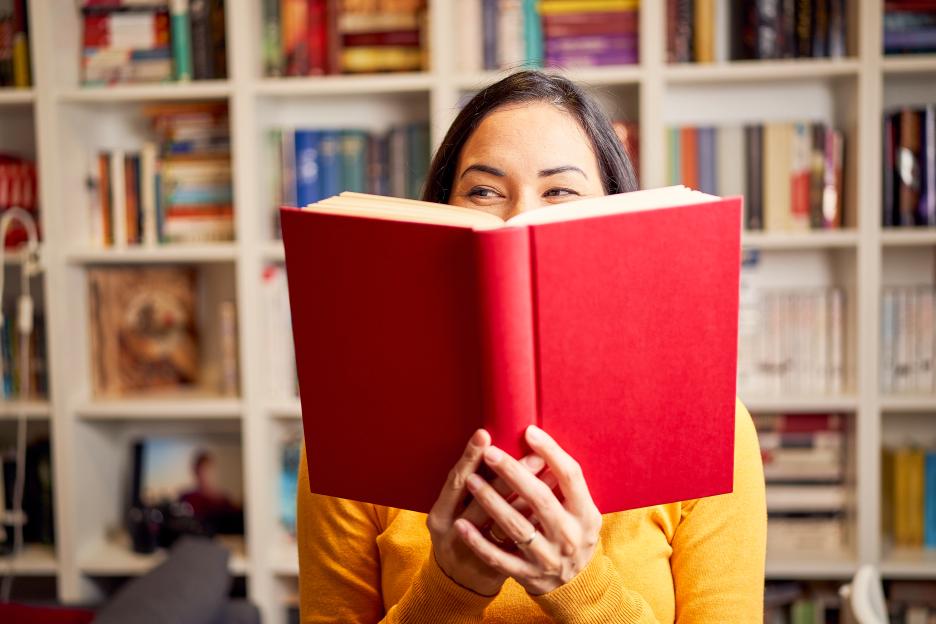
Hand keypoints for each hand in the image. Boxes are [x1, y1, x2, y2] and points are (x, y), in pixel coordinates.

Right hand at [426, 429, 545, 596]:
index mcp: (439, 516)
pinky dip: (533, 522)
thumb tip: (495, 447)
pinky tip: (548, 504)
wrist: (459, 586)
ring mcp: (475, 555)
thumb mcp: (452, 512)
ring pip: (503, 523)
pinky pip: (517, 544)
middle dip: (509, 474)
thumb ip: (468, 485)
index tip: (485, 434)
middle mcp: (452, 535)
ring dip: (528, 495)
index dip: (469, 458)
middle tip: (533, 452)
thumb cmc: (459, 535)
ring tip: (547, 472)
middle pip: (482, 501)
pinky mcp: (494, 571)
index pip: (455, 482)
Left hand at [453, 425, 602, 595]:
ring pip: (516, 526)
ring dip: (491, 501)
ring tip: (471, 479)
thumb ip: (566, 485)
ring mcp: (548, 558)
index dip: (551, 452)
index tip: (529, 431)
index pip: (570, 476)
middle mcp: (569, 536)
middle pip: (540, 498)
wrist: (576, 586)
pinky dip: (479, 542)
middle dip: (513, 473)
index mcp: (586, 514)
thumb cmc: (573, 535)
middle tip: (490, 453)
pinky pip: (499, 558)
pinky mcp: (528, 576)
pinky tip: (462, 524)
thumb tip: (541, 444)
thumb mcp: (581, 511)